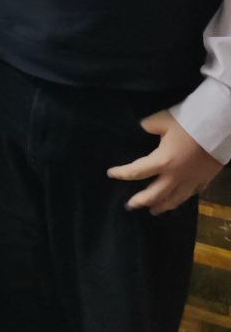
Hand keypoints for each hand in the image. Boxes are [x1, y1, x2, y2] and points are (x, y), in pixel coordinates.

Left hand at [107, 109, 222, 214]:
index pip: (137, 172)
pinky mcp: (204, 181)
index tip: (111, 174)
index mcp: (163, 161)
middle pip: (155, 194)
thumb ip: (148, 126)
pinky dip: (181, 199)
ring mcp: (191, 181)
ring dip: (161, 206)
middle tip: (130, 206)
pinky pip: (190, 195)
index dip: (122, 173)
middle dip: (141, 201)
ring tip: (153, 211)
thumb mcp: (163, 120)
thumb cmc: (190, 123)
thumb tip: (141, 127)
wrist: (220, 128)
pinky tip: (178, 199)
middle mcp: (175, 176)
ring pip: (174, 200)